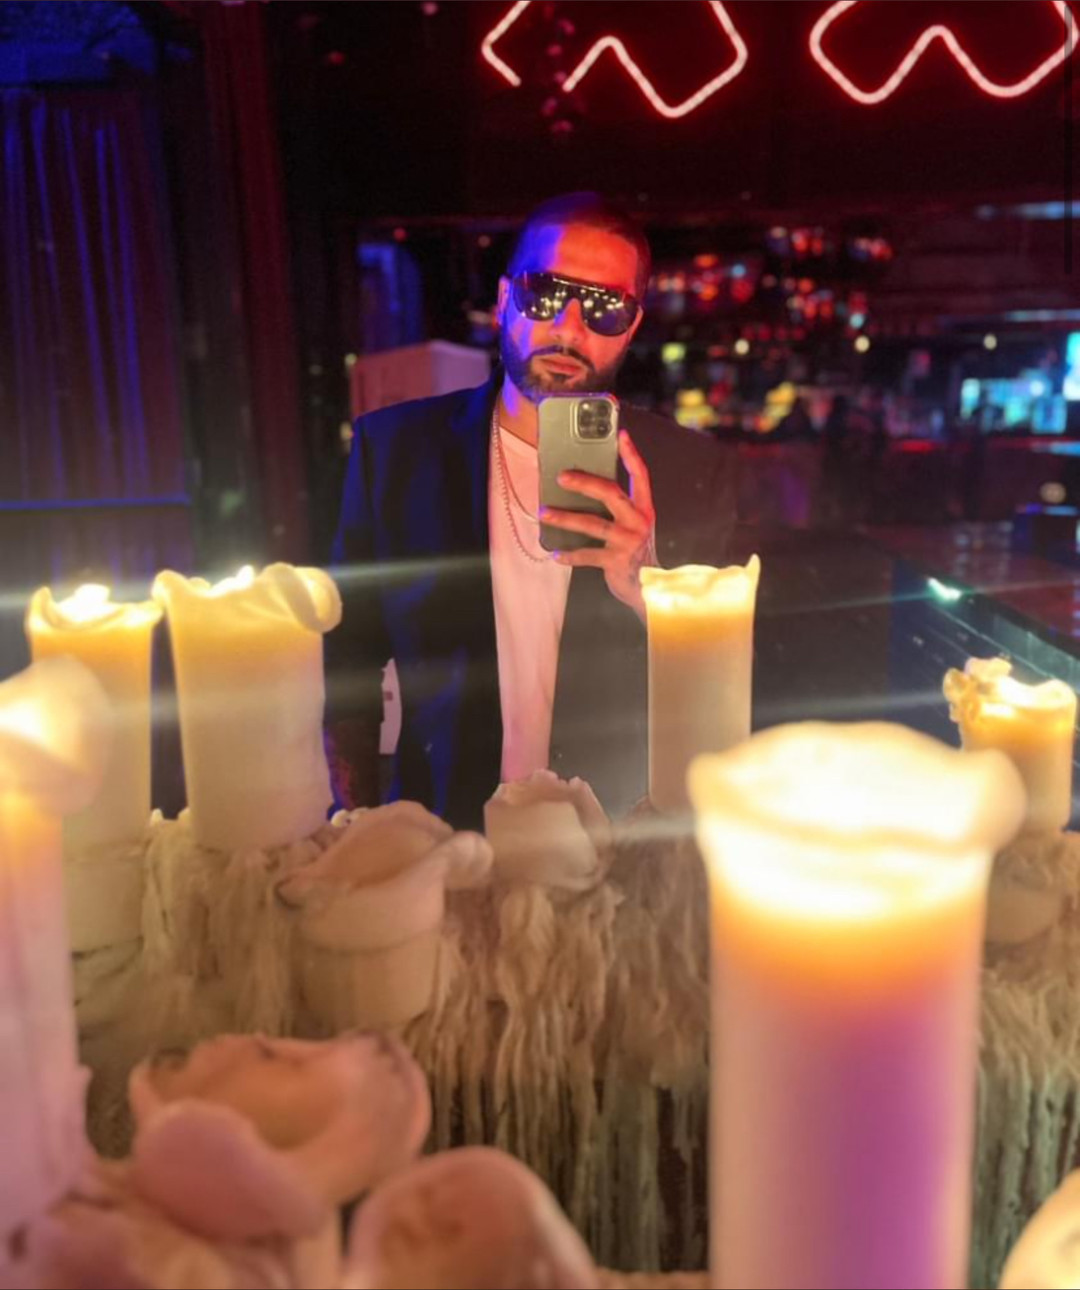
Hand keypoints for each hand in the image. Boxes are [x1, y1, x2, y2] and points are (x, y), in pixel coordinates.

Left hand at [539, 430, 657, 619]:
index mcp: (644, 509)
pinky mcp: (616, 561)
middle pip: (610, 493)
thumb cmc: (635, 551)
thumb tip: (582, 489)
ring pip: (592, 524)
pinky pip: (587, 555)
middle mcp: (638, 521)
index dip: (631, 455)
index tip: (621, 435)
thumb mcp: (633, 525)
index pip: (641, 475)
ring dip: (565, 518)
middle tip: (561, 476)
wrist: (649, 587)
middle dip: (584, 482)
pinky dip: (569, 554)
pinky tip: (555, 553)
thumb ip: (617, 508)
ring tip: (544, 513)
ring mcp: (628, 541)